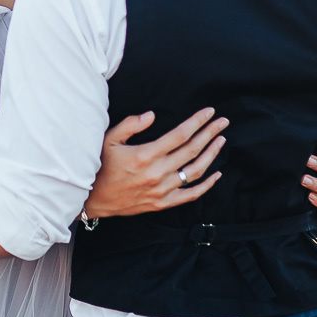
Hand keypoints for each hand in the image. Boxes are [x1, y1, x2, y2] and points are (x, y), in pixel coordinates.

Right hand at [84, 108, 227, 218]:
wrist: (93, 198)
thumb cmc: (100, 166)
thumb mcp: (108, 140)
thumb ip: (130, 125)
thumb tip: (151, 115)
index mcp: (146, 155)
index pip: (180, 135)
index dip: (197, 122)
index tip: (209, 112)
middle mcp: (157, 173)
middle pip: (192, 150)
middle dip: (210, 133)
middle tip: (223, 122)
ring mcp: (162, 190)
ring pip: (195, 171)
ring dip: (211, 154)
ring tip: (221, 141)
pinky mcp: (162, 203)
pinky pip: (190, 195)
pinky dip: (207, 185)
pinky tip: (216, 174)